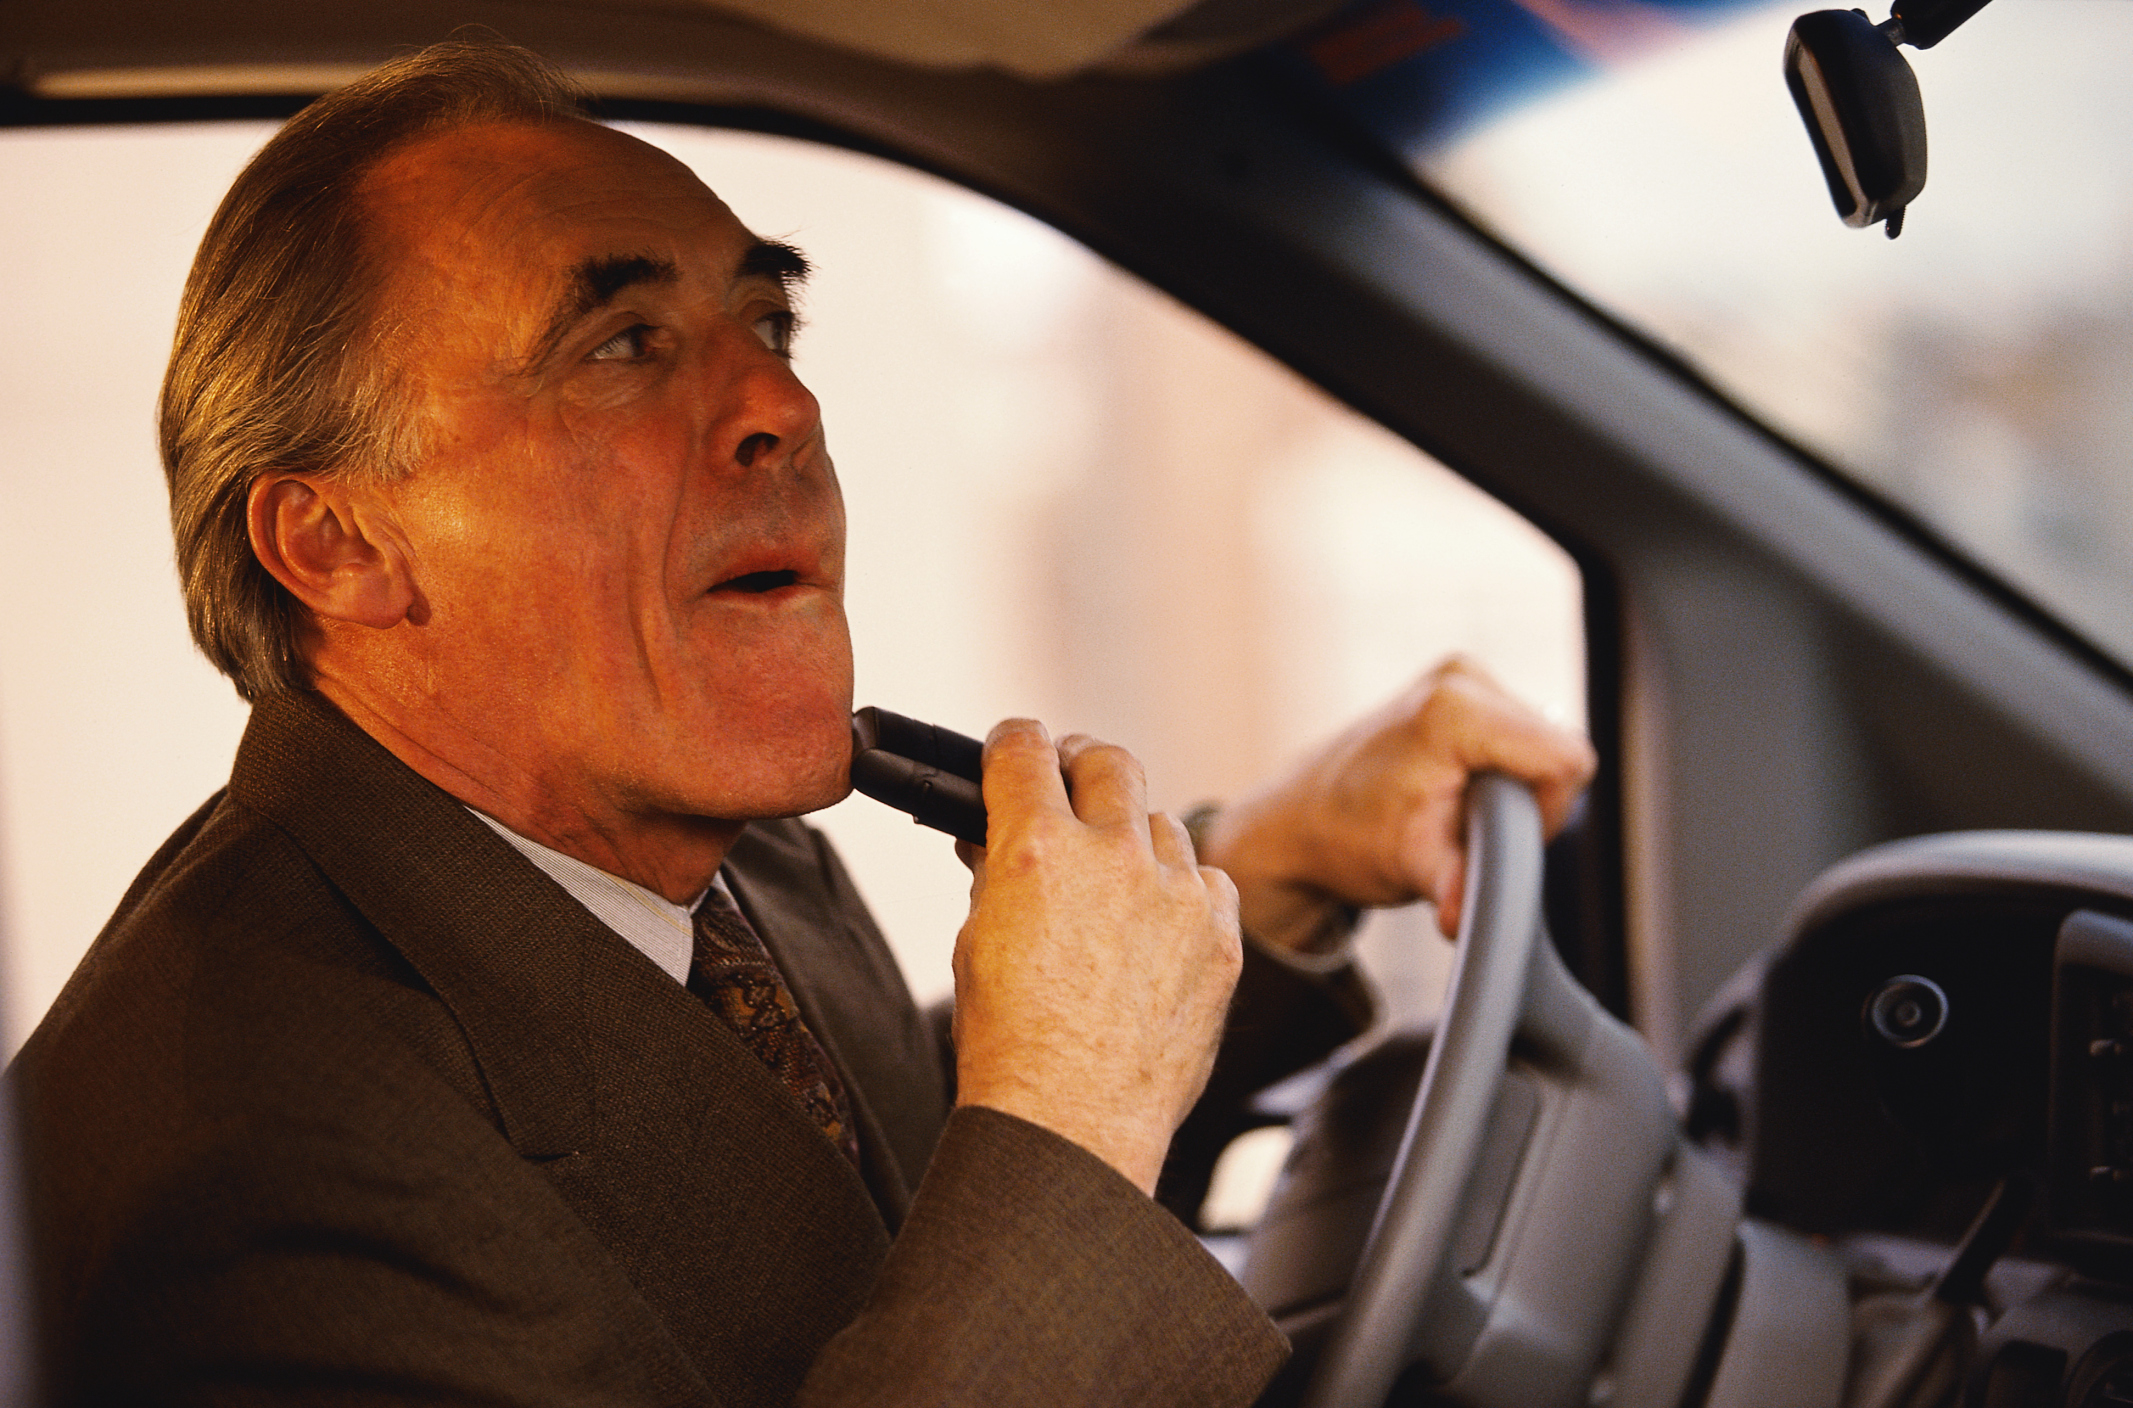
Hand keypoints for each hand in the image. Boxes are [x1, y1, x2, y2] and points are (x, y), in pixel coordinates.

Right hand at [950, 720, 1241, 1195]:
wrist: (1072, 1125)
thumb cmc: (1012, 1046)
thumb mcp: (976, 940)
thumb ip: (995, 872)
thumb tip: (996, 837)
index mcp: (1037, 848)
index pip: (1024, 747)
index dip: (1012, 744)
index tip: (1014, 753)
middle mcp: (1113, 857)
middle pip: (1108, 760)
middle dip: (1081, 765)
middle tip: (1069, 784)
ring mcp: (1178, 895)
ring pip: (1162, 823)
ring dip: (1134, 838)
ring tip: (1110, 884)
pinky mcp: (1222, 936)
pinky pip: (1209, 882)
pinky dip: (1183, 893)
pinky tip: (1157, 928)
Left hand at [1197, 657, 1595, 945]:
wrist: (1299, 817)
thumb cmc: (1347, 839)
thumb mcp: (1408, 867)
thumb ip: (1452, 888)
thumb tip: (1464, 922)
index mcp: (1456, 710)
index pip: (1564, 761)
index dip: (1546, 812)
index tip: (1495, 836)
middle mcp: (1462, 677)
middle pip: (1555, 751)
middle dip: (1527, 803)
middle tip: (1466, 829)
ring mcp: (1462, 675)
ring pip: (1541, 744)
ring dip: (1514, 788)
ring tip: (1455, 810)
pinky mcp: (1461, 684)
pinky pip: (1518, 736)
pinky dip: (1499, 771)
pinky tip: (1455, 790)